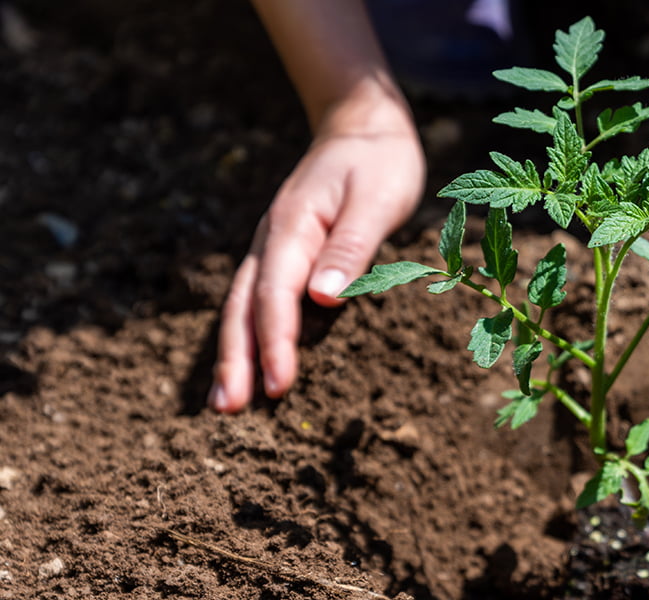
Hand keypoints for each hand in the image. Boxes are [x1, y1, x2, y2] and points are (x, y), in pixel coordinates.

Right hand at [208, 126, 424, 412]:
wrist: (362, 128)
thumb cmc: (378, 164)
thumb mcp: (376, 200)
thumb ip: (350, 248)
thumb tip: (323, 299)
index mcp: (292, 227)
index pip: (276, 294)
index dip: (275, 342)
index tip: (279, 385)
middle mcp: (272, 239)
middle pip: (243, 306)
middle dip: (237, 359)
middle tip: (228, 410)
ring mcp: (272, 247)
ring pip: (242, 305)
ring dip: (233, 353)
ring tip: (224, 402)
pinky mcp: (283, 254)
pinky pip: (256, 299)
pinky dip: (247, 334)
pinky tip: (246, 365)